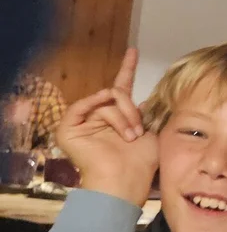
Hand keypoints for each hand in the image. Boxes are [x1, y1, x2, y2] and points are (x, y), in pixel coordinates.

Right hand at [59, 49, 158, 205]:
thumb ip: (148, 113)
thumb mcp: (152, 133)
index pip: (122, 89)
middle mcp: (99, 117)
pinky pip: (86, 104)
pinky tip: (112, 122)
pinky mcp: (68, 127)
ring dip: (124, 116)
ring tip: (130, 136)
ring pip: (107, 100)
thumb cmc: (141, 163)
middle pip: (117, 94)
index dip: (127, 69)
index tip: (133, 51)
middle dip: (132, 109)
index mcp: (118, 118)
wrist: (125, 180)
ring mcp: (82, 122)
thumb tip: (147, 100)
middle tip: (140, 129)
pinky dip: (103, 109)